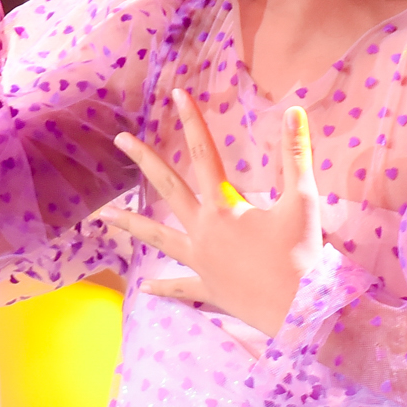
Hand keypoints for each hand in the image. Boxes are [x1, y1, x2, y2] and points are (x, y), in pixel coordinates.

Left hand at [101, 91, 323, 341]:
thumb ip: (296, 155)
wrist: (300, 311)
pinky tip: (145, 288)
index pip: (203, 154)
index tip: (177, 95)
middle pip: (168, 188)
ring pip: (158, 238)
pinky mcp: (209, 288)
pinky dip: (164, 287)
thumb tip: (294, 110)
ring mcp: (201, 262)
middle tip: (121, 139)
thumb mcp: (302, 200)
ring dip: (131, 224)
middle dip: (144, 161)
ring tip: (103, 216)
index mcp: (223, 208)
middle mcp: (203, 232)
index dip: (193, 121)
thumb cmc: (302, 256)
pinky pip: (181, 287)